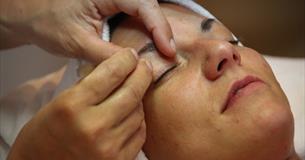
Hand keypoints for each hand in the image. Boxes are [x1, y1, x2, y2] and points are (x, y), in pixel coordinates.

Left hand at [0, 0, 175, 61]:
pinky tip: (150, 42)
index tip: (168, 51)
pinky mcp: (112, 3)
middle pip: (149, 4)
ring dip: (156, 27)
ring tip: (164, 49)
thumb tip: (137, 65)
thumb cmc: (49, 24)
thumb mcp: (78, 43)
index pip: (142, 5)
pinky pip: (136, 11)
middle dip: (161, 28)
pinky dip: (146, 26)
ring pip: (145, 7)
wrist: (32, 15)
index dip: (159, 27)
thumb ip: (108, 55)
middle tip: (169, 52)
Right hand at [7, 48, 152, 159]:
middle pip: (131, 92)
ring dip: (138, 98)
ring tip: (132, 92)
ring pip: (139, 112)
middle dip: (142, 73)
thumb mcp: (61, 101)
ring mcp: (108, 148)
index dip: (125, 60)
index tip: (131, 54)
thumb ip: (90, 85)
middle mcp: (93, 127)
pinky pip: (140, 133)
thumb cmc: (47, 133)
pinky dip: (138, 120)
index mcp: (72, 106)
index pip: (110, 74)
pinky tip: (131, 113)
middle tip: (145, 66)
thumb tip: (120, 68)